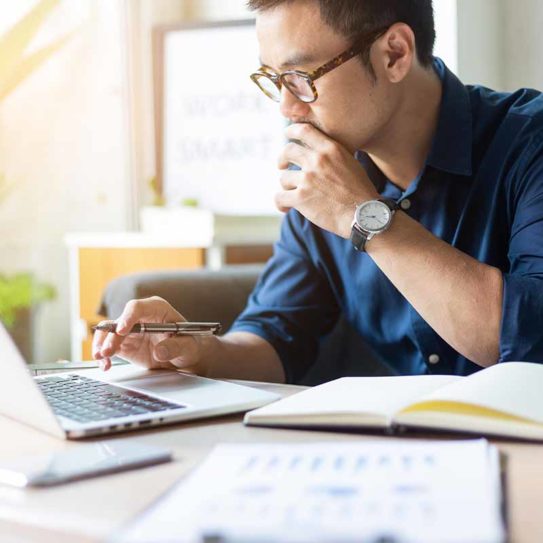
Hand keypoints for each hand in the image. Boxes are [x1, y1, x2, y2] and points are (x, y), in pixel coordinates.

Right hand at [92, 296, 208, 373]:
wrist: (185, 357)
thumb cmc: (189, 345)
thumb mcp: (189, 346)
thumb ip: (176, 347)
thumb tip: (160, 351)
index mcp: (157, 309)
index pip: (137, 307)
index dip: (128, 317)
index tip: (122, 330)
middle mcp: (140, 317)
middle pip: (119, 321)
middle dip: (111, 336)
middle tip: (108, 351)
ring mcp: (130, 331)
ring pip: (108, 333)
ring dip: (101, 345)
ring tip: (102, 359)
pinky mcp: (124, 344)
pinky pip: (108, 347)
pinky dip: (103, 356)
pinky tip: (105, 365)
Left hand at [277, 123, 378, 237]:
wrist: (363, 215)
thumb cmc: (360, 192)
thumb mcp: (351, 163)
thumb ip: (333, 155)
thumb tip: (318, 151)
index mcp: (331, 149)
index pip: (304, 130)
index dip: (291, 130)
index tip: (286, 134)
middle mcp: (317, 161)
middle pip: (288, 151)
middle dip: (282, 159)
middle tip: (282, 166)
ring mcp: (307, 179)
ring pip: (284, 178)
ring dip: (287, 187)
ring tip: (294, 195)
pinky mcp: (301, 198)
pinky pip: (279, 197)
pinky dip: (280, 203)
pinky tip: (285, 208)